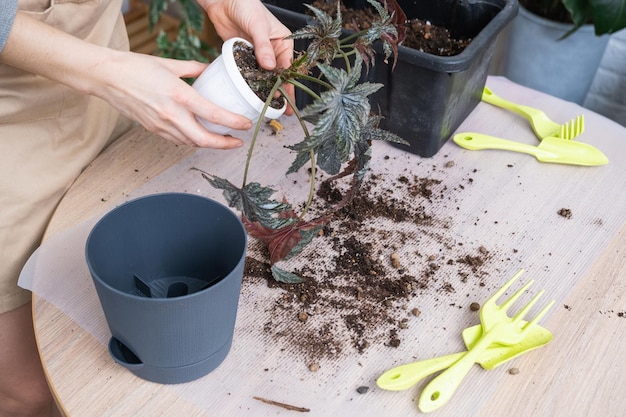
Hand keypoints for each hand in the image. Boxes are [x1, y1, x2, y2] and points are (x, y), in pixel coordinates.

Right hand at [91, 51, 253, 147]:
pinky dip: (191, 140)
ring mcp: (160, 125)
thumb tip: (209, 70)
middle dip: (224, 144)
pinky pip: (177, 140)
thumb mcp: (170, 64)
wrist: (106, 77)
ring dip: (208, 144)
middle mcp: (171, 114)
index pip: (213, 115)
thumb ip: (194, 69)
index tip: (246, 125)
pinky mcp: (152, 129)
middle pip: (204, 140)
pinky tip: (198, 135)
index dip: (233, 123)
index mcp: (179, 95)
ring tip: (222, 139)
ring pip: (191, 143)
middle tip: (237, 141)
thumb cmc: (135, 67)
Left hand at [200, 0, 294, 113]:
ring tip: (267, 107)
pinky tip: (251, 95)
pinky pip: (249, 73)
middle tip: (282, 110)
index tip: (286, 97)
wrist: (224, 0)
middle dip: (280, 92)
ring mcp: (258, 56)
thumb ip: (263, 46)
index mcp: (283, 42)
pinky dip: (251, 84)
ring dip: (265, 91)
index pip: (288, 66)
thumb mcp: (258, 25)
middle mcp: (273, 51)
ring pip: (264, 77)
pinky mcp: (245, 58)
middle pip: (278, 76)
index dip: (288, 83)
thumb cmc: (246, 5)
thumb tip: (270, 66)